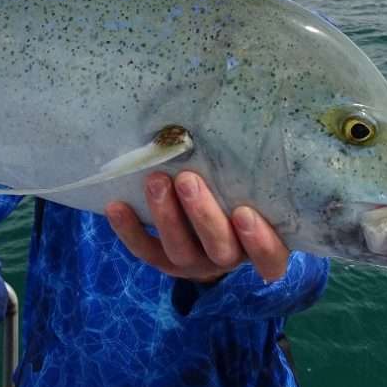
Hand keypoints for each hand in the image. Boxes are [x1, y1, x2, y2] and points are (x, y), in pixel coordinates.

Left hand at [105, 171, 288, 282]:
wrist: (207, 224)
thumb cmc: (238, 193)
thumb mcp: (251, 189)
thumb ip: (250, 176)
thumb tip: (244, 124)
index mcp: (259, 245)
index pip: (270, 258)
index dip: (259, 242)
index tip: (244, 213)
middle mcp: (227, 257)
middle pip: (220, 247)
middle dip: (202, 214)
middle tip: (187, 180)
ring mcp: (194, 262)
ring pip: (180, 249)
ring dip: (166, 216)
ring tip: (156, 181)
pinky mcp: (163, 261)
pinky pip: (145, 250)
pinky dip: (129, 230)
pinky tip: (116, 206)